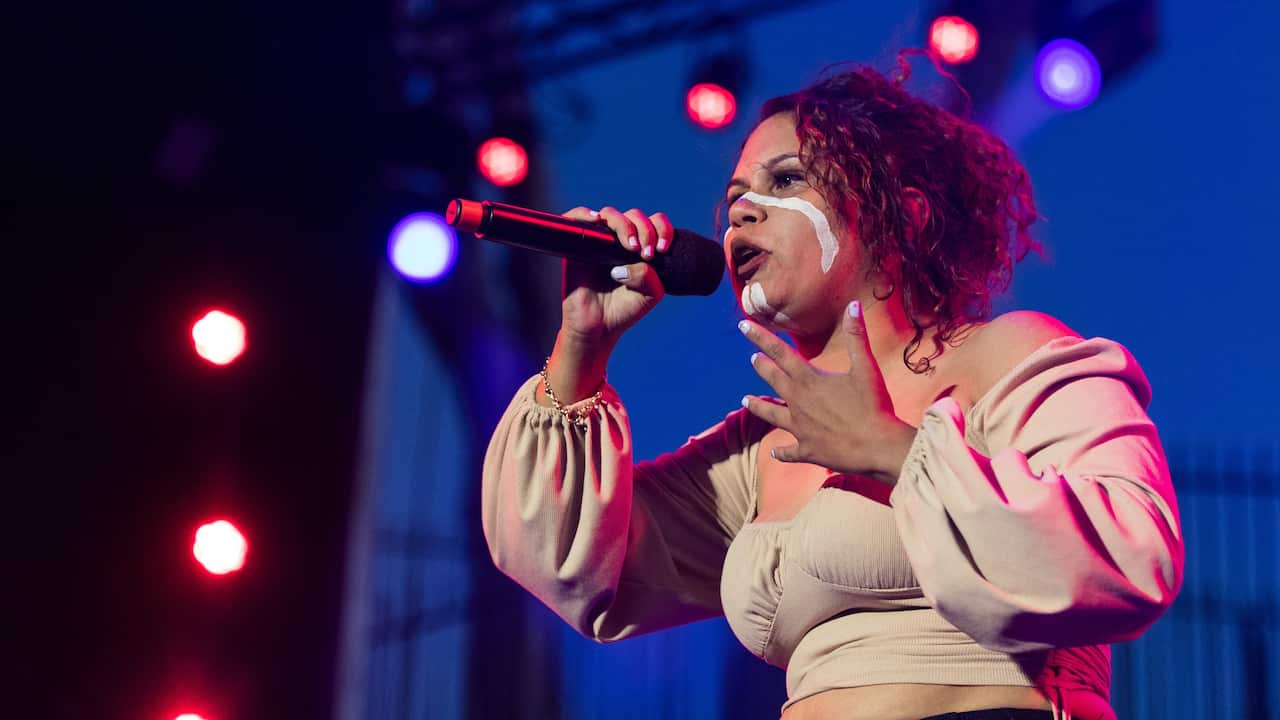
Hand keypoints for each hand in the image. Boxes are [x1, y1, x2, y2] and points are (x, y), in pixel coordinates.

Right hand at [558, 206, 672, 346]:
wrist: (598, 328)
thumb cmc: (624, 309)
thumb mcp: (650, 294)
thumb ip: (649, 275)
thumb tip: (631, 259)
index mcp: (641, 246)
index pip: (654, 223)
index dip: (662, 230)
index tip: (662, 250)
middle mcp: (619, 240)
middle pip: (634, 215)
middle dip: (645, 231)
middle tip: (646, 254)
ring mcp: (598, 241)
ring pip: (609, 214)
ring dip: (623, 225)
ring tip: (630, 247)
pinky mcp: (576, 246)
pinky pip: (575, 218)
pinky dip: (584, 214)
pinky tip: (597, 221)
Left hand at [739, 301, 917, 484]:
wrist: (878, 447)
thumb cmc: (873, 405)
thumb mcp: (866, 367)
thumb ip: (857, 336)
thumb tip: (853, 305)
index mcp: (809, 380)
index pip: (779, 352)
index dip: (760, 337)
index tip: (743, 325)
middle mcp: (798, 402)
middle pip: (773, 380)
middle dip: (761, 366)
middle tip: (753, 358)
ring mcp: (800, 428)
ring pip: (771, 415)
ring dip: (758, 406)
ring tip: (745, 400)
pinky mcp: (807, 450)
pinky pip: (790, 451)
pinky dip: (782, 452)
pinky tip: (775, 453)